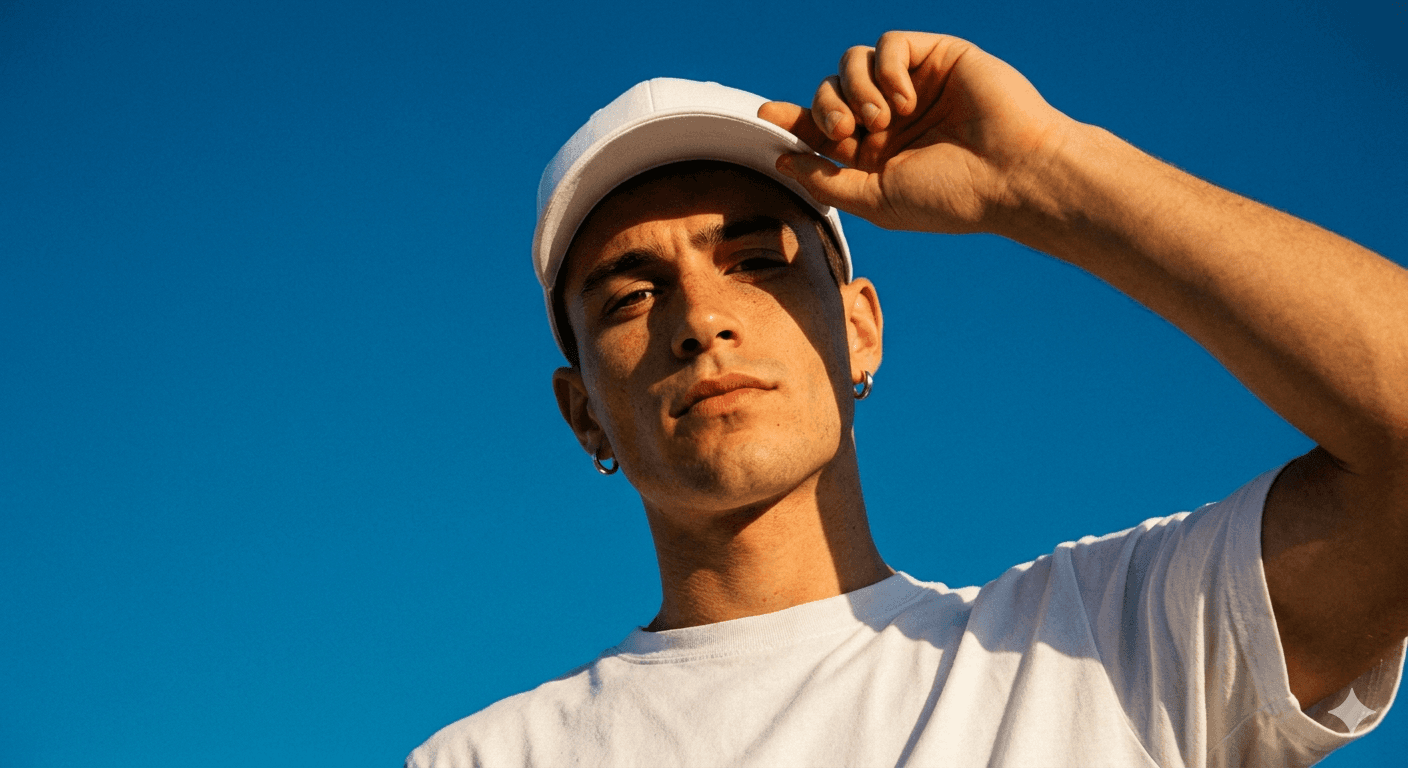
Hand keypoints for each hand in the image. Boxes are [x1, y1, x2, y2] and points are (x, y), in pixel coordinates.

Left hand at [759, 32, 1072, 234]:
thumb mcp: (875, 200)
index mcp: (875, 152)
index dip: (792, 119)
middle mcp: (890, 116)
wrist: (1012, 175)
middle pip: (828, 91)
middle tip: (846, 133)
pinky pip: (887, 45)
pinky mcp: (936, 57)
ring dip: (853, 90)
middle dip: (825, 110)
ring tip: (881, 120)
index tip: (766, 116)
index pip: (820, 127)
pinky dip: (886, 70)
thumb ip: (826, 180)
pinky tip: (907, 101)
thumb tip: (781, 159)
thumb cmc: (951, 196)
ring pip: (851, 62)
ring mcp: (912, 85)